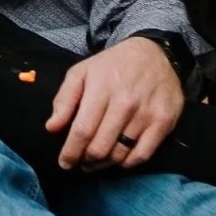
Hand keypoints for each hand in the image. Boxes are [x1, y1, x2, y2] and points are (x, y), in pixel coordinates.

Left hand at [46, 35, 184, 170]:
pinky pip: (142, 155)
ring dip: (105, 163)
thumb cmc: (112, 66)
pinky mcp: (163, 122)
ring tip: (98, 161)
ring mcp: (146, 113)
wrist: (154, 52)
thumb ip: (64, 99)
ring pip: (120, 154)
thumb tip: (52, 127)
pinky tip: (119, 158)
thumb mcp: (82, 72)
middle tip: (82, 161)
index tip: (65, 163)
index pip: (82, 131)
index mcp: (102, 88)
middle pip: (100, 147)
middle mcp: (125, 102)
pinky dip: (127, 163)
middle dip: (86, 160)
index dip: (70, 152)